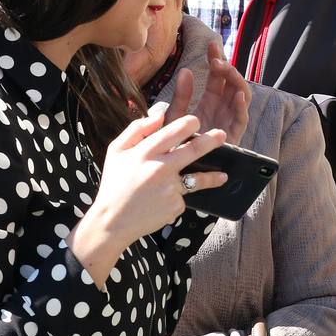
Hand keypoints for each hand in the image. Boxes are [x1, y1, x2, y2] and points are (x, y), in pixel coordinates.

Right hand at [70, 103, 228, 284]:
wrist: (112, 221)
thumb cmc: (114, 183)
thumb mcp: (116, 150)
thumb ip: (137, 129)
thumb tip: (159, 115)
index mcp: (145, 152)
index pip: (175, 131)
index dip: (190, 123)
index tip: (196, 121)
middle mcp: (160, 169)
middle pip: (194, 150)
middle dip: (212, 140)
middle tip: (222, 135)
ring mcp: (170, 189)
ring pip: (198, 179)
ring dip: (213, 176)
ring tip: (223, 175)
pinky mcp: (175, 206)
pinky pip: (182, 197)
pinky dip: (176, 196)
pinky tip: (164, 201)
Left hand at [163, 43, 250, 145]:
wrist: (177, 170)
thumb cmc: (174, 144)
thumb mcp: (174, 116)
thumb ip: (181, 97)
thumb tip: (186, 71)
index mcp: (210, 101)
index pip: (218, 76)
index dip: (216, 59)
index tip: (212, 44)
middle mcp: (223, 108)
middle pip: (231, 82)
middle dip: (227, 67)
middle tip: (216, 58)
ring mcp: (229, 120)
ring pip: (241, 95)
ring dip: (235, 81)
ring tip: (225, 70)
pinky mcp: (233, 135)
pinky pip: (242, 119)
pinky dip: (242, 106)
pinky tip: (237, 94)